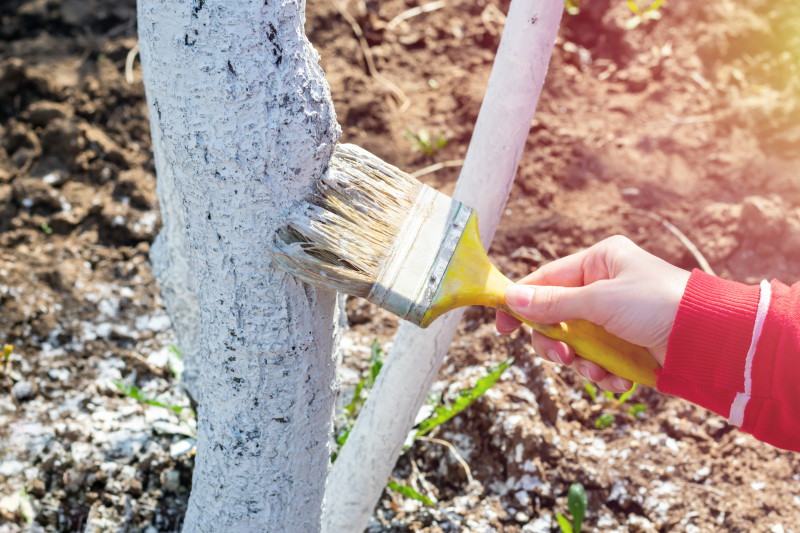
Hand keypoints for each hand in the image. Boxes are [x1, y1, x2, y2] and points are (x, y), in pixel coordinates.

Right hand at [496, 235, 689, 391]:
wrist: (711, 339)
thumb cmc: (659, 304)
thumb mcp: (600, 301)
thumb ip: (553, 304)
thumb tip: (510, 299)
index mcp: (599, 262)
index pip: (546, 280)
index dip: (521, 303)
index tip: (502, 326)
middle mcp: (604, 287)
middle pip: (556, 318)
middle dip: (557, 343)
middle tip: (562, 357)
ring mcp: (615, 318)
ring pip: (575, 344)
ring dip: (582, 363)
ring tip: (598, 372)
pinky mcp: (626, 345)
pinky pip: (598, 361)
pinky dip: (604, 374)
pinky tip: (619, 380)